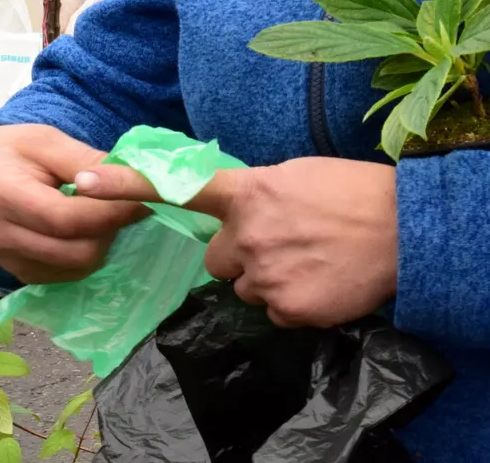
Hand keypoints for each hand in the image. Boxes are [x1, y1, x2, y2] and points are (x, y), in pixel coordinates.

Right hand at [0, 124, 147, 284]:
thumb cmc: (10, 150)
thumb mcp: (45, 140)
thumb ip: (85, 161)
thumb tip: (129, 178)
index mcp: (2, 194)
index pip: (66, 218)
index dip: (111, 211)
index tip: (142, 196)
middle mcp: (0, 236)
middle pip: (76, 251)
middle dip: (111, 228)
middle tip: (124, 203)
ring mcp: (8, 261)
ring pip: (77, 267)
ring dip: (103, 242)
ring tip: (102, 212)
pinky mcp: (20, 274)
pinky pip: (68, 274)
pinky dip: (87, 253)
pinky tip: (85, 229)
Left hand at [73, 157, 397, 327]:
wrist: (407, 228)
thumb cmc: (354, 191)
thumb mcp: (295, 176)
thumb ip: (254, 194)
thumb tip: (236, 213)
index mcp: (248, 191)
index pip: (177, 188)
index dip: (125, 185)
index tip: (82, 182)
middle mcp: (246, 234)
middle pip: (216, 259)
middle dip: (240, 255)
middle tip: (285, 242)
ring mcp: (266, 274)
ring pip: (246, 288)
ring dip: (268, 279)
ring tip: (311, 259)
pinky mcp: (288, 309)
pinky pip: (274, 312)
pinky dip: (293, 303)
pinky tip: (322, 282)